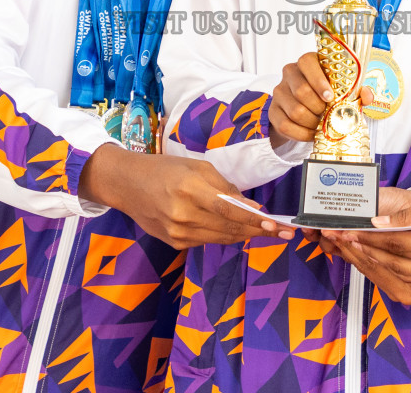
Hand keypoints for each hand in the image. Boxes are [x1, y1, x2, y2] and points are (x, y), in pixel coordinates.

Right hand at [78, 145, 293, 247]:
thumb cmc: (164, 169)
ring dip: (246, 235)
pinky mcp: (175, 243)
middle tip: (283, 232)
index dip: (254, 220)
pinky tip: (239, 231)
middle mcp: (183, 215)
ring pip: (222, 238)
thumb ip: (225, 187)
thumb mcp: (196, 167)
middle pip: (229, 228)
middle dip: (259, 231)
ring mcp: (178, 233)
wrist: (126, 185)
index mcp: (189, 189)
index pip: (229, 210)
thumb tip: (251, 206)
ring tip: (267, 232)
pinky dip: (226, 235)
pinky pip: (208, 241)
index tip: (276, 224)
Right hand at [268, 53, 374, 146]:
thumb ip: (358, 91)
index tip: (330, 96)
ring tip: (321, 125)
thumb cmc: (327, 95)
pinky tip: (311, 134)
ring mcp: (279, 92)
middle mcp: (290, 73)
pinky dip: (302, 134)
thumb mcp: (343, 90)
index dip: (319, 81)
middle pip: (301, 91)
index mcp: (307, 62)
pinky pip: (285, 125)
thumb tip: (367, 96)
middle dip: (319, 108)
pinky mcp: (273, 111)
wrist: (307, 111)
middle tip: (328, 114)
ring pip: (295, 110)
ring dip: (312, 122)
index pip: (307, 62)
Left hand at [323, 192, 410, 305]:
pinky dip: (382, 276)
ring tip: (347, 249)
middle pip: (391, 260)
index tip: (347, 228)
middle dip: (361, 248)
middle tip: (337, 238)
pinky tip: (368, 265)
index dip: (368, 235)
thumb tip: (378, 222)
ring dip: (368, 262)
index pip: (395, 241)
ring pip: (394, 275)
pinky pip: (403, 286)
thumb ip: (410, 214)